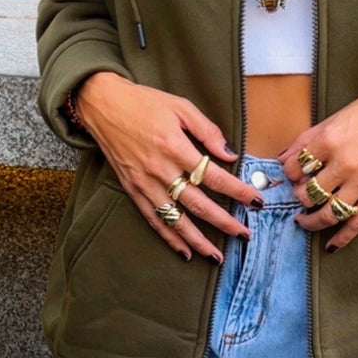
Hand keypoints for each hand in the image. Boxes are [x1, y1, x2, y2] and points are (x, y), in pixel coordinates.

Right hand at [75, 72, 266, 262]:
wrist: (101, 104)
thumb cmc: (143, 102)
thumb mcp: (180, 106)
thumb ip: (207, 130)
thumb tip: (229, 154)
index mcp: (175, 146)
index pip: (214, 176)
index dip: (237, 191)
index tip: (256, 201)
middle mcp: (160, 169)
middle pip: (198, 204)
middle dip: (224, 222)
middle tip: (244, 234)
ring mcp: (145, 183)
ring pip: (176, 219)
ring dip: (198, 240)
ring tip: (217, 255)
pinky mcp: (133, 190)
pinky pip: (154, 220)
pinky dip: (170, 238)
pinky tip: (185, 251)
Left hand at [278, 72, 357, 250]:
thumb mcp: (335, 118)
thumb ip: (308, 139)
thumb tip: (284, 158)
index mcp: (329, 140)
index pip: (295, 168)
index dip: (289, 174)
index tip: (291, 175)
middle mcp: (344, 163)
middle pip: (308, 194)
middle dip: (299, 197)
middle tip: (299, 195)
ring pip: (327, 213)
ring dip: (311, 221)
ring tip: (304, 220)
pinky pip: (356, 222)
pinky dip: (341, 237)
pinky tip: (331, 244)